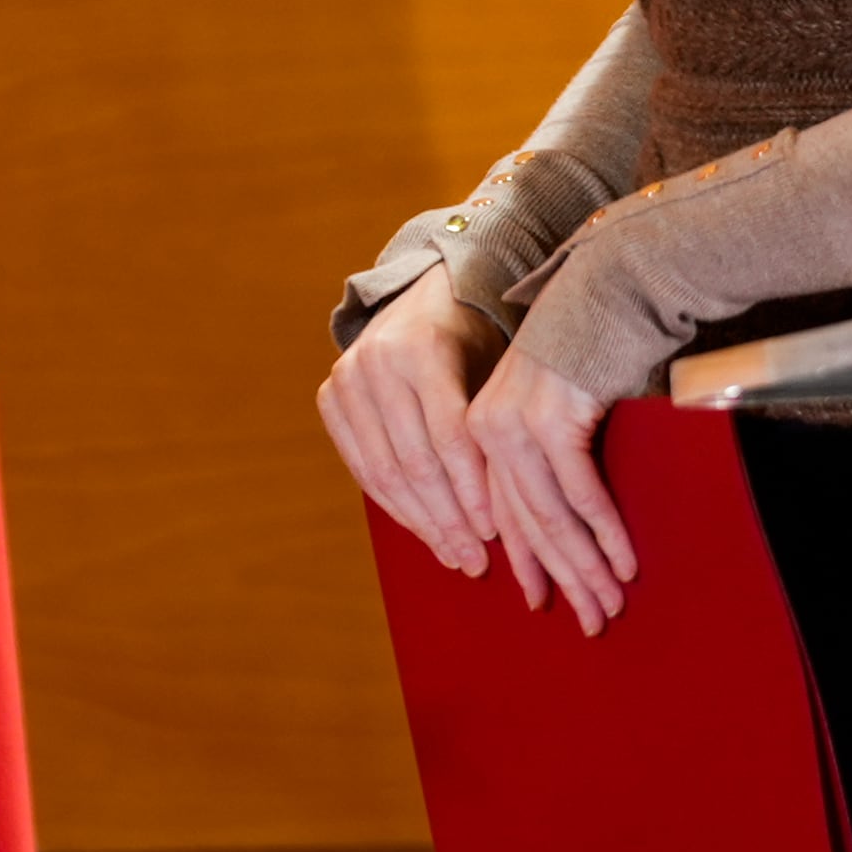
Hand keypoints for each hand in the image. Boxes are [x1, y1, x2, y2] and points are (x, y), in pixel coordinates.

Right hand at [317, 260, 496, 576]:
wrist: (430, 289)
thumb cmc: (482, 336)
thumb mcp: (496, 364)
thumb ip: (496, 423)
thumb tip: (520, 508)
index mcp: (422, 348)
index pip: (449, 438)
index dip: (472, 491)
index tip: (496, 534)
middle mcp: (377, 361)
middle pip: (414, 461)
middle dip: (448, 519)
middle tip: (475, 561)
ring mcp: (347, 379)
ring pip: (384, 471)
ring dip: (421, 522)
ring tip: (452, 555)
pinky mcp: (331, 397)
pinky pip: (361, 467)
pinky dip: (393, 504)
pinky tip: (422, 530)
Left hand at [459, 341, 634, 634]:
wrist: (613, 282)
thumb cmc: (590, 340)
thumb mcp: (554, 400)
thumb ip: (546, 448)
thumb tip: (562, 514)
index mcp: (480, 426)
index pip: (501, 511)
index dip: (528, 562)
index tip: (545, 601)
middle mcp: (489, 428)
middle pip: (526, 522)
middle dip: (563, 578)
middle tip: (591, 620)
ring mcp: (518, 424)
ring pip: (552, 516)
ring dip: (587, 566)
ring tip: (611, 602)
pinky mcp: (554, 419)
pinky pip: (581, 492)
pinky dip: (605, 532)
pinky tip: (625, 562)